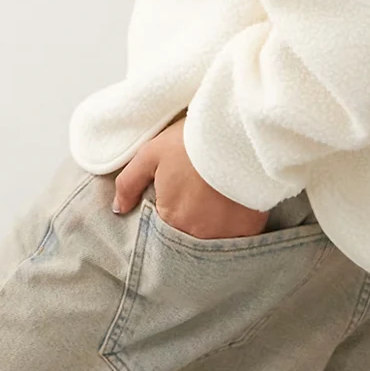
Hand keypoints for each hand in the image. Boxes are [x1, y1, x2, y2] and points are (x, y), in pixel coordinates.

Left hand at [111, 113, 270, 239]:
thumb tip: (118, 208)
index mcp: (172, 219)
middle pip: (191, 238)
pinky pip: (241, 236)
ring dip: (214, 227)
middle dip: (192, 224)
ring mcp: (227, 233)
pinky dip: (237, 226)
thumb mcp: (151, 154)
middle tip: (200, 200)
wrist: (235, 130)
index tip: (179, 200)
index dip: (170, 216)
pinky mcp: (251, 226)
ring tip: (217, 203)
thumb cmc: (191, 140)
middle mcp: (198, 234)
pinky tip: (236, 207)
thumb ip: (129, 184)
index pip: (164, 232)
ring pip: (215, 239)